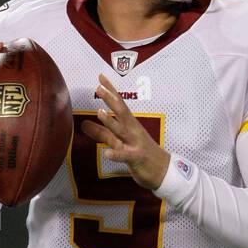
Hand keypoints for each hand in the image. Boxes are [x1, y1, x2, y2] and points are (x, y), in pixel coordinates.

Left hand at [81, 75, 170, 189]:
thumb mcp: (120, 142)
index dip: (110, 91)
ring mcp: (135, 144)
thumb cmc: (141, 154)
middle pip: (121, 112)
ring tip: (99, 113)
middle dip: (110, 100)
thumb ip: (102, 133)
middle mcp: (133, 131)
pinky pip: (125, 156)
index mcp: (130, 125)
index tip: (100, 77)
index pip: (119, 104)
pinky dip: (116, 154)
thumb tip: (83, 124)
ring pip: (122, 131)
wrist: (164, 171)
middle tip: (98, 88)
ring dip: (111, 122)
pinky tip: (107, 153)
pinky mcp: (136, 159)